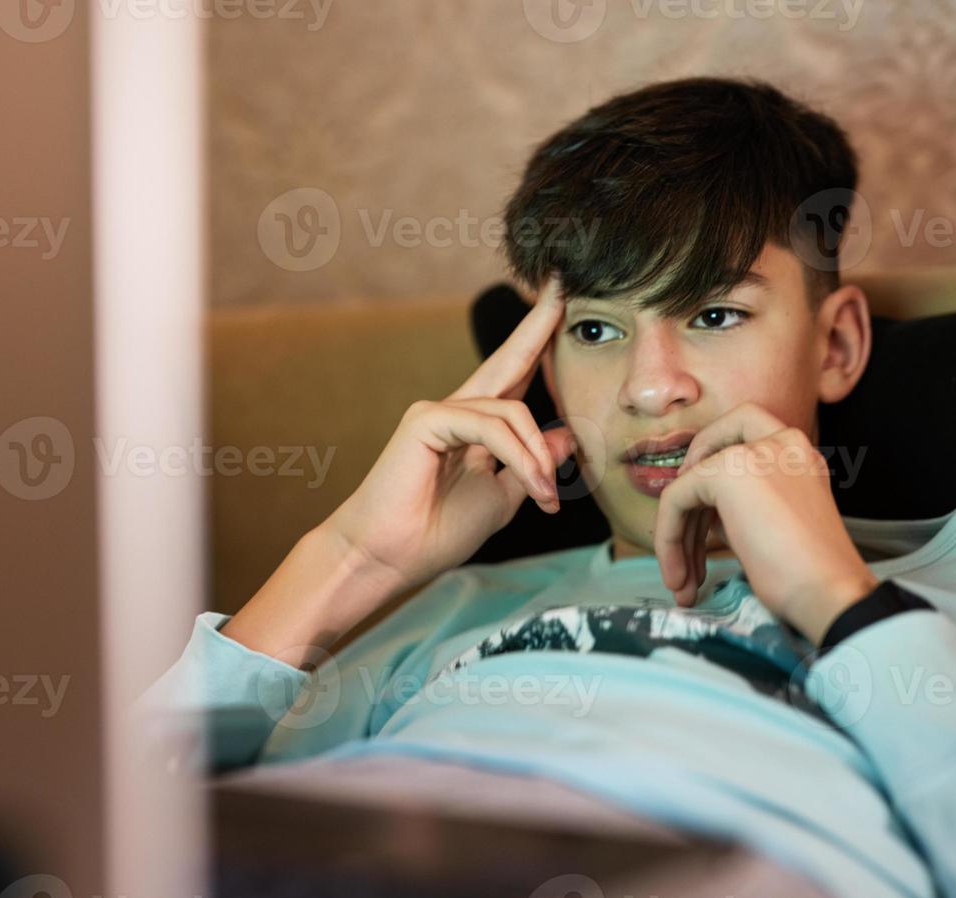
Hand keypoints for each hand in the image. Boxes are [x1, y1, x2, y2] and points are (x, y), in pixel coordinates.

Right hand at [323, 277, 578, 591]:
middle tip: (565, 282)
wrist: (391, 558)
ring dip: (538, 458)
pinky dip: (519, 457)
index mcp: (474, 427)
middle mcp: (456, 410)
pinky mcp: (426, 420)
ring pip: (512, 412)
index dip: (540, 344)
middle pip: (509, 360)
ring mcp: (438, 411)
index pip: (516, 377)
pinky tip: (533, 487)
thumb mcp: (502, 498)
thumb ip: (531, 465)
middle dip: (539, 324)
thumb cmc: (436, 533)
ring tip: (547, 497)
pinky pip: (490, 427)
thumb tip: (565, 435)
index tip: (564, 307)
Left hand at [653, 403, 877, 644]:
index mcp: (799, 454)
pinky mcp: (727, 471)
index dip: (710, 464)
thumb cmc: (808, 575)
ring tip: (682, 584)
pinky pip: (675, 498)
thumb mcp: (774, 524)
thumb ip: (741, 506)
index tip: (704, 518)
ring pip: (689, 482)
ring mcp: (756, 451)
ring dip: (678, 536)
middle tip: (683, 552)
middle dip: (689, 505)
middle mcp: (782, 442)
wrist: (829, 592)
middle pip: (710, 451)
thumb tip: (701, 513)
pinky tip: (679, 574)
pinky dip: (668, 538)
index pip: (741, 433)